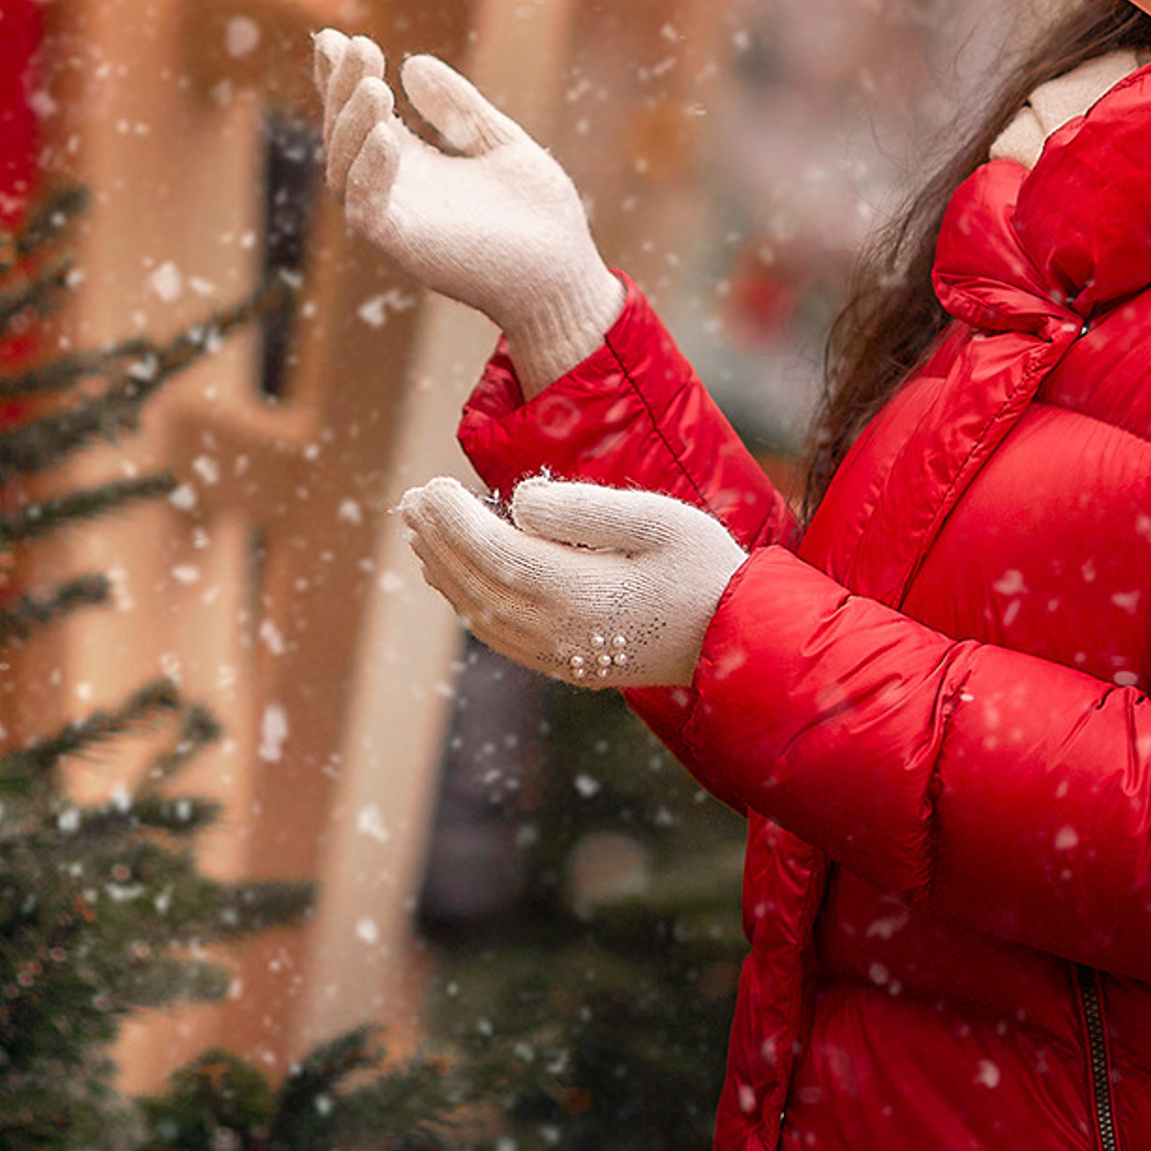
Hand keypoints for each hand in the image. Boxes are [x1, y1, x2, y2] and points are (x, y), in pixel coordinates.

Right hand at [312, 31, 622, 395]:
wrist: (566, 277)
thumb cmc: (538, 217)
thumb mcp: (499, 142)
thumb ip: (459, 108)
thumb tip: (413, 63)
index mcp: (413, 165)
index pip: (363, 115)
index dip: (341, 77)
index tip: (335, 36)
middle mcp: (394, 189)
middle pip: (344, 134)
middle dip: (343, 89)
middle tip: (358, 46)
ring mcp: (397, 218)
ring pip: (343, 169)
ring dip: (352, 124)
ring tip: (374, 86)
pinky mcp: (407, 246)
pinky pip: (368, 209)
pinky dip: (369, 171)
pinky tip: (385, 136)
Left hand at [399, 475, 746, 689]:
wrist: (740, 638)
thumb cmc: (703, 566)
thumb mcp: (657, 519)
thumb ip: (585, 508)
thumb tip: (518, 501)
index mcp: (584, 595)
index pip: (497, 554)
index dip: (455, 521)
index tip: (431, 486)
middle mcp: (563, 634)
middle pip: (479, 585)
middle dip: (438, 541)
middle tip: (409, 501)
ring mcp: (563, 656)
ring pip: (483, 614)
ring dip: (445, 570)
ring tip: (420, 530)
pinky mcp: (568, 664)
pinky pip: (501, 636)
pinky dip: (468, 601)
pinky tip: (456, 576)